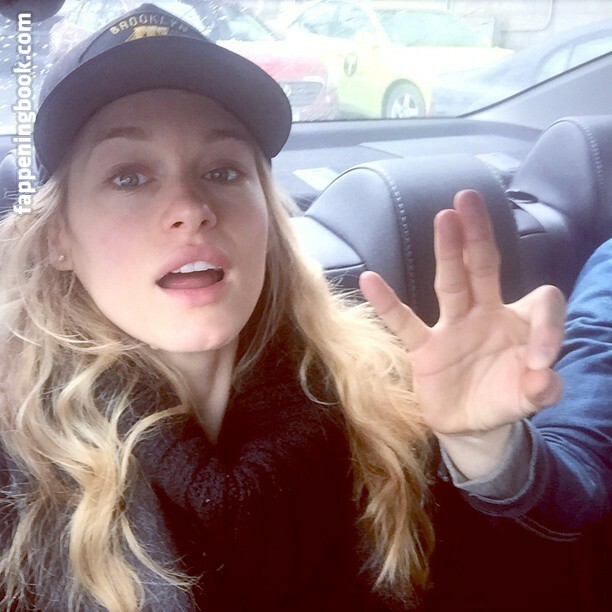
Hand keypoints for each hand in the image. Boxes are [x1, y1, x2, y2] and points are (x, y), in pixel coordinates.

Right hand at [359, 190, 565, 437]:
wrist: (470, 423)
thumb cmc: (502, 397)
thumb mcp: (531, 396)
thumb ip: (544, 388)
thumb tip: (543, 378)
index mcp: (518, 321)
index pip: (541, 302)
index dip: (549, 327)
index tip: (543, 363)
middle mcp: (484, 313)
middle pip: (483, 266)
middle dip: (479, 235)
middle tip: (469, 199)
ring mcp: (452, 328)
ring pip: (450, 284)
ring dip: (449, 252)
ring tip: (444, 218)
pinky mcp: (425, 348)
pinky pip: (405, 322)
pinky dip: (388, 303)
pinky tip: (370, 279)